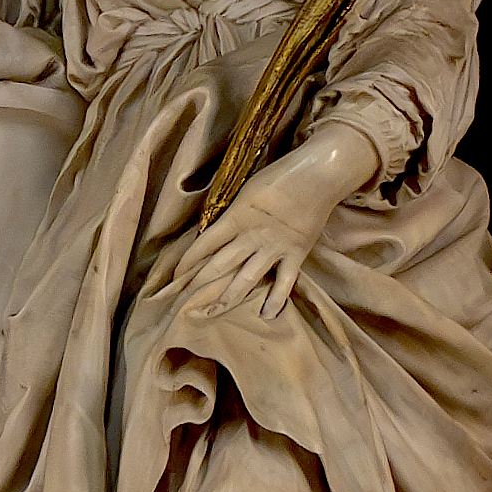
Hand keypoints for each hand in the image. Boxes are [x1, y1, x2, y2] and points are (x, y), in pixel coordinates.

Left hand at [175, 121, 380, 319]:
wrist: (317, 176)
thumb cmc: (280, 176)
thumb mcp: (247, 190)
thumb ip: (234, 212)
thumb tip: (218, 227)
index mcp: (236, 218)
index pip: (204, 244)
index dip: (188, 261)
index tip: (175, 276)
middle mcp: (251, 237)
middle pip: (219, 265)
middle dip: (200, 285)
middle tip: (184, 303)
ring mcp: (274, 248)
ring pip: (246, 279)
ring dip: (229, 298)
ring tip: (213, 313)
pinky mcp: (296, 255)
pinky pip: (284, 283)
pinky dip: (276, 300)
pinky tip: (267, 315)